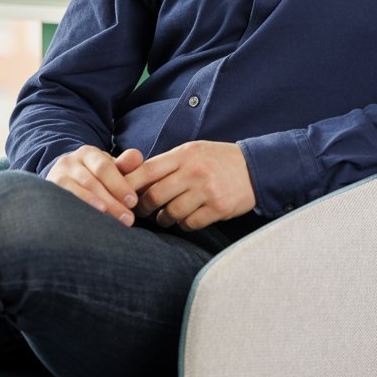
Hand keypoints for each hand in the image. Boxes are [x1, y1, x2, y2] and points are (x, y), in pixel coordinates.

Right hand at [45, 145, 144, 225]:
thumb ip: (125, 165)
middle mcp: (69, 162)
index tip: (133, 202)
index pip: (104, 167)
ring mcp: (55, 177)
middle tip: (128, 220)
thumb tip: (137, 157)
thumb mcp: (111, 168)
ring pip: (75, 193)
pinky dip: (76, 213)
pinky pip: (61, 203)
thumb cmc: (97, 177)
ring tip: (110, 224)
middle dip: (111, 202)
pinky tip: (88, 225)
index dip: (119, 185)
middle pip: (91, 182)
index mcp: (88, 153)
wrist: (65, 179)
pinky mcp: (47, 192)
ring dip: (94, 209)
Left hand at [126, 141, 255, 230]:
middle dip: (143, 207)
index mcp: (185, 154)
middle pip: (155, 195)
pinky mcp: (218, 208)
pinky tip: (185, 219)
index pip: (147, 170)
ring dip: (164, 218)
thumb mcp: (194, 151)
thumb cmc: (218, 160)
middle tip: (141, 211)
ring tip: (165, 216)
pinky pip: (190, 224)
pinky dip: (183, 224)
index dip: (129, 185)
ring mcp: (206, 190)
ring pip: (171, 213)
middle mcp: (194, 171)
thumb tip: (136, 180)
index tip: (121, 195)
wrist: (255, 168)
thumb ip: (169, 163)